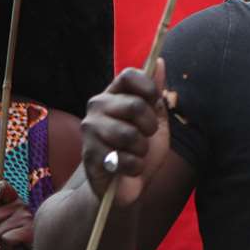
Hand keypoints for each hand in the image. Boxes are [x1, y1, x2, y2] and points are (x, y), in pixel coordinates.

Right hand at [79, 58, 168, 208]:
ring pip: (129, 134)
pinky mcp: (88, 153)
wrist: (122, 187)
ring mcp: (90, 129)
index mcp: (114, 95)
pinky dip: (134, 167)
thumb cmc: (139, 151)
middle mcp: (97, 106)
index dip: (148, 87)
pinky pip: (124, 158)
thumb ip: (156, 95)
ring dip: (142, 150)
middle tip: (146, 137)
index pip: (129, 75)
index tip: (155, 101)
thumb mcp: (155, 121)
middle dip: (150, 126)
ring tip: (136, 154)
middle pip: (134, 105)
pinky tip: (126, 169)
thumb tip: (160, 62)